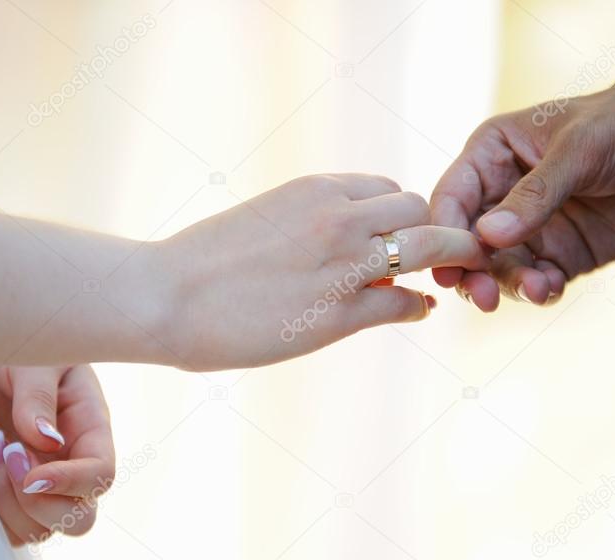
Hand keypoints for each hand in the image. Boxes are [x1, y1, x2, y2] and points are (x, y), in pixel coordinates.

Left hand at [0, 365, 113, 545]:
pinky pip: (11, 527)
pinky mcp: (15, 491)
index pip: (101, 476)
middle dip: (37, 503)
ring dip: (7, 502)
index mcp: (91, 430)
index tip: (29, 469)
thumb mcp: (34, 361)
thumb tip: (48, 443)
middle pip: (79, 519)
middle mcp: (74, 464)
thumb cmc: (24, 344)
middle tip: (9, 452)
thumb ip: (39, 398)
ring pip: (41, 530)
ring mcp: (46, 482)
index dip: (70, 484)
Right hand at [153, 173, 489, 369]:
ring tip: (451, 277)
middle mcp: (337, 217)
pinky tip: (418, 311)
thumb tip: (336, 241)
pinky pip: (405, 302)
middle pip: (417, 209)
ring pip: (427, 246)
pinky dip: (418, 306)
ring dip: (445, 260)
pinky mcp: (339, 315)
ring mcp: (343, 265)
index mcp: (314, 190)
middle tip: (431, 257)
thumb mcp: (261, 221)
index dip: (396, 215)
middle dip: (428, 231)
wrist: (164, 298)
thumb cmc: (200, 263)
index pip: (385, 188)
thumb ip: (304, 224)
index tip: (393, 237)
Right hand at [429, 83, 614, 310]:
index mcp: (492, 155)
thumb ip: (534, 194)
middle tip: (482, 296)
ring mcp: (530, 228)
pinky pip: (536, 280)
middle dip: (472, 271)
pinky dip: (538, 290)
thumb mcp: (579, 150)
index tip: (448, 265)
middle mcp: (501, 195)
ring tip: (533, 290)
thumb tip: (488, 237)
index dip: (444, 232)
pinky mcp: (560, 254)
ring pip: (499, 268)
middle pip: (468, 242)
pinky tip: (549, 290)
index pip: (452, 197)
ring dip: (507, 285)